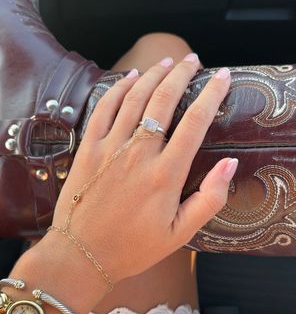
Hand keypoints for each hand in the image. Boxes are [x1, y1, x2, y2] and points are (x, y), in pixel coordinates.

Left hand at [47, 55, 236, 283]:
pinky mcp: (88, 148)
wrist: (82, 254)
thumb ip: (209, 198)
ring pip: (135, 97)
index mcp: (165, 174)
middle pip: (164, 99)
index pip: (195, 122)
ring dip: (153, 74)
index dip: (211, 95)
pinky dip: (119, 88)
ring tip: (167, 60)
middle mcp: (138, 154)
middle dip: (182, 73)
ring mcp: (110, 147)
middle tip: (193, 60)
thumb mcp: (180, 233)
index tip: (221, 77)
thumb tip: (230, 163)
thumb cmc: (133, 247)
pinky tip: (130, 77)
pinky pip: (104, 107)